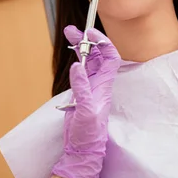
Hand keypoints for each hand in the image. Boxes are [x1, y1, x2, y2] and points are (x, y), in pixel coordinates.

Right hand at [51, 26, 120, 177]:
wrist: (83, 147)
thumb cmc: (89, 132)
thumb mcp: (84, 109)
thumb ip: (81, 87)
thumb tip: (77, 66)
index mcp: (103, 85)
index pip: (109, 57)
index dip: (102, 42)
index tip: (89, 33)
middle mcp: (98, 82)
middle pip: (96, 54)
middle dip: (87, 40)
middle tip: (72, 30)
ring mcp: (89, 86)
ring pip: (88, 60)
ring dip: (80, 46)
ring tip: (68, 35)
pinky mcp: (80, 91)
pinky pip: (80, 70)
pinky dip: (75, 59)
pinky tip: (70, 55)